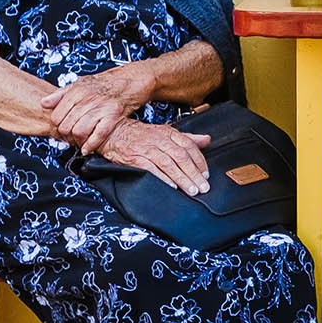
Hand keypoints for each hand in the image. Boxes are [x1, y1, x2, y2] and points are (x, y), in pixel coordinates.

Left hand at [43, 63, 155, 153]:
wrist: (130, 80)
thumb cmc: (105, 83)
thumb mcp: (80, 83)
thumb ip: (61, 94)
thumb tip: (44, 103)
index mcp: (76, 91)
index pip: (56, 116)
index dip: (56, 127)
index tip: (60, 131)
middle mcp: (86, 99)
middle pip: (66, 126)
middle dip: (65, 136)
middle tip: (69, 138)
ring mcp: (100, 108)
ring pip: (79, 131)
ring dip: (77, 141)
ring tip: (79, 141)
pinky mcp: (113, 115)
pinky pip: (99, 134)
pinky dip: (91, 145)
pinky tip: (87, 149)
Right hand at [97, 118, 212, 196]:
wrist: (114, 132)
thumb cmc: (143, 135)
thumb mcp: (166, 132)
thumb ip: (187, 138)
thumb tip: (207, 140)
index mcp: (169, 133)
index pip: (189, 146)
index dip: (199, 161)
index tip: (206, 174)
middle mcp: (159, 140)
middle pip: (181, 157)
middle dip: (194, 174)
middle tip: (203, 187)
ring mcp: (147, 149)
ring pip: (168, 164)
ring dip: (182, 178)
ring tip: (191, 190)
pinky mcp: (135, 158)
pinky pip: (151, 169)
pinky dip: (162, 178)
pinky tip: (172, 187)